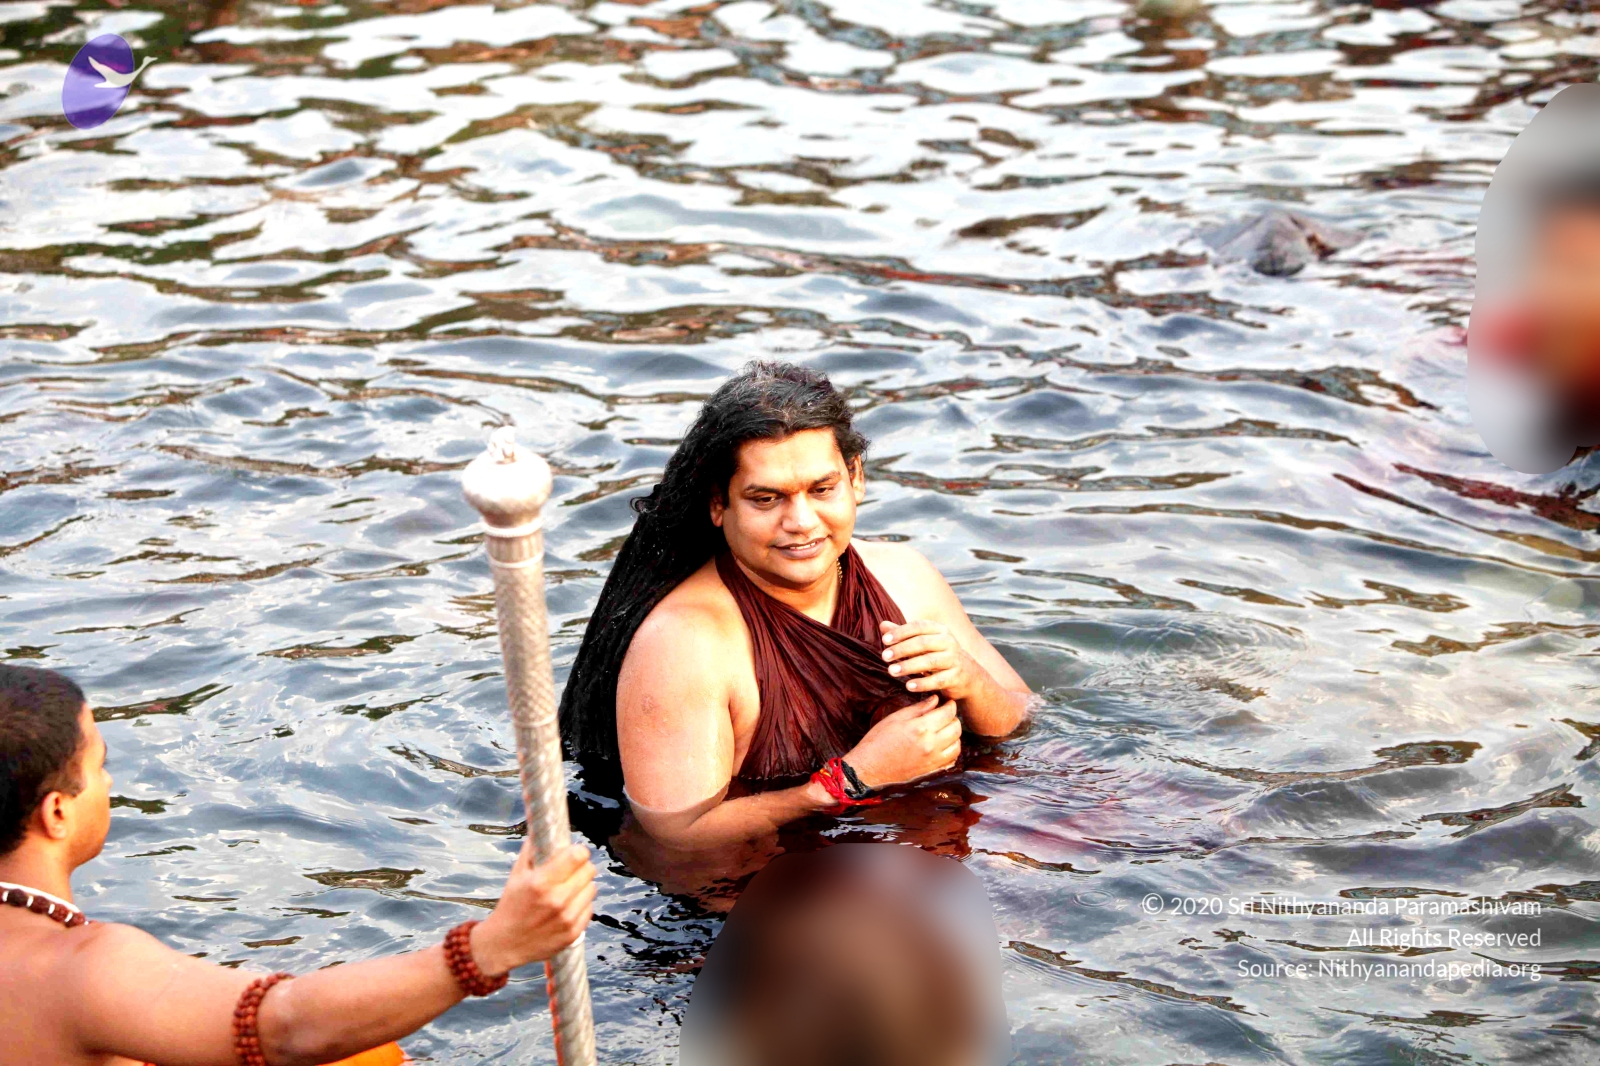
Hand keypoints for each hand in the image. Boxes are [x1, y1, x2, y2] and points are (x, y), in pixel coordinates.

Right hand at [471, 841, 596, 975]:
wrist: (504, 944)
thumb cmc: (511, 905)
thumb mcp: (516, 874)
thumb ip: (532, 849)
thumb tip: (544, 827)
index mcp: (540, 883)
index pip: (577, 856)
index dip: (578, 851)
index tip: (574, 852)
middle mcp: (556, 900)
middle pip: (589, 870)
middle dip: (581, 867)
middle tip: (572, 870)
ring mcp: (567, 919)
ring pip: (592, 888)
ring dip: (583, 885)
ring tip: (568, 888)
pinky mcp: (573, 933)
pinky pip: (590, 907)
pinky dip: (582, 903)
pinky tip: (568, 905)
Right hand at [841, 695, 961, 789]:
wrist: (869, 769)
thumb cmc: (878, 741)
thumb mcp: (896, 718)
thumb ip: (918, 708)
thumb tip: (936, 699)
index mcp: (921, 728)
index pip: (948, 713)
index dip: (949, 705)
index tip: (946, 702)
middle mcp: (931, 745)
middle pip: (956, 727)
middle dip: (953, 718)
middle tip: (944, 715)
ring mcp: (933, 760)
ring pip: (957, 744)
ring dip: (953, 735)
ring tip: (943, 730)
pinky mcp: (932, 770)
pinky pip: (952, 759)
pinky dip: (951, 750)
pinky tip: (942, 745)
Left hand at [880, 619, 982, 701]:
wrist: (968, 676)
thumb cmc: (939, 656)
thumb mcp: (923, 644)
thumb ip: (904, 635)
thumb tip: (883, 625)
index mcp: (940, 630)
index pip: (919, 626)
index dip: (901, 632)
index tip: (885, 640)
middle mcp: (949, 642)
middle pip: (923, 643)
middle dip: (902, 649)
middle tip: (884, 657)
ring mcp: (955, 659)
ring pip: (930, 661)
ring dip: (909, 666)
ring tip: (891, 671)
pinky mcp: (957, 677)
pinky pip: (938, 680)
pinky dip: (923, 683)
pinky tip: (908, 686)